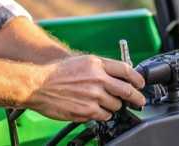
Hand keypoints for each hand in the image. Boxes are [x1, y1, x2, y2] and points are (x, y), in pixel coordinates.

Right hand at [25, 55, 145, 121]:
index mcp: (96, 64)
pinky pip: (105, 115)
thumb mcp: (80, 61)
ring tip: (105, 103)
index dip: (137, 78)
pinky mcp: (88, 111)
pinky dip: (103, 114)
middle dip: (136, 97)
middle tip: (139, 100)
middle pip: (127, 90)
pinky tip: (96, 110)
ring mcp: (93, 96)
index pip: (126, 70)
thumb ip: (100, 67)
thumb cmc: (56, 73)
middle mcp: (97, 79)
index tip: (141, 83)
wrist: (38, 85)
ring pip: (116, 105)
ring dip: (114, 106)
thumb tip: (117, 75)